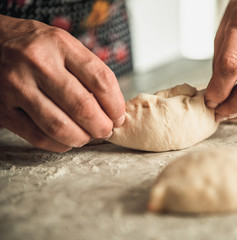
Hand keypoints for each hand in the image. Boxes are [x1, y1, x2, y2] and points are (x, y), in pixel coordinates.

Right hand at [0, 16, 125, 151]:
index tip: (119, 116)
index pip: (101, 80)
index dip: (116, 105)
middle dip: (102, 126)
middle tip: (106, 130)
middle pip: (82, 106)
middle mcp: (38, 63)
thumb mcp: (63, 44)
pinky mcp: (3, 109)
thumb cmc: (35, 46)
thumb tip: (112, 108)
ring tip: (88, 136)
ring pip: (60, 126)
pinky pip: (37, 136)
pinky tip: (67, 140)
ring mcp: (17, 86)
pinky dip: (59, 144)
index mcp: (60, 44)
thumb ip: (87, 70)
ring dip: (82, 138)